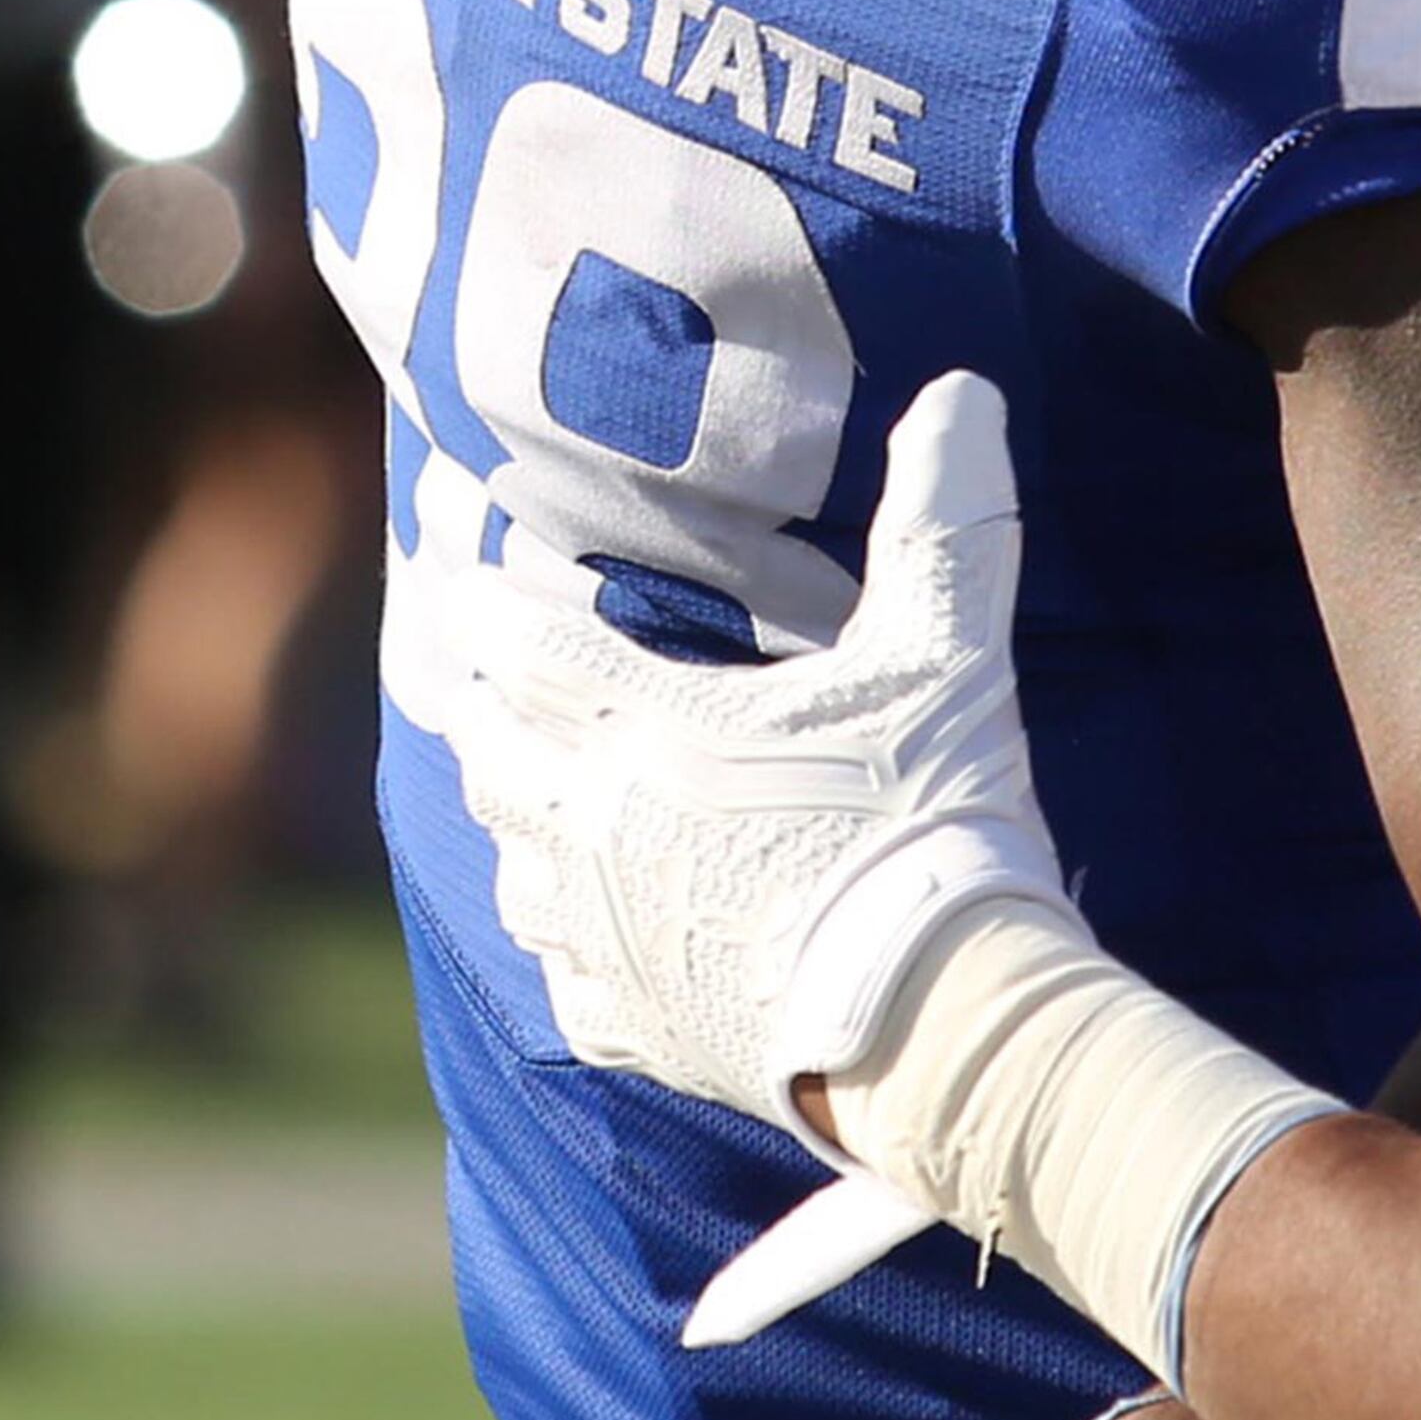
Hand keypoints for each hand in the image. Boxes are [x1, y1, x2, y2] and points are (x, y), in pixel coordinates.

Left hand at [401, 367, 1075, 1146]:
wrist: (941, 1021)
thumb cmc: (935, 819)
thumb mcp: (950, 653)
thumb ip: (945, 518)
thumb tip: (962, 391)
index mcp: (651, 726)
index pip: (518, 648)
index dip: (480, 609)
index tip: (457, 586)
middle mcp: (601, 829)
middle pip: (489, 754)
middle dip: (484, 709)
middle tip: (485, 678)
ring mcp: (612, 938)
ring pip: (511, 867)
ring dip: (517, 821)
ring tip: (535, 794)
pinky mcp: (639, 1028)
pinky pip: (563, 980)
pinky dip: (567, 942)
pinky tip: (598, 930)